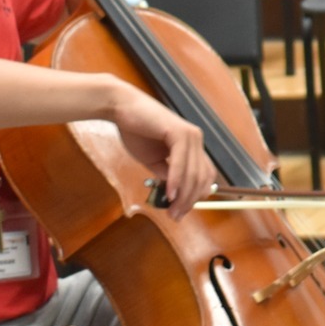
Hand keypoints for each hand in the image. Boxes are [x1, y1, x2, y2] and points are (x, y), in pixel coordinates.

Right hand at [107, 85, 218, 219]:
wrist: (121, 108)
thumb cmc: (136, 131)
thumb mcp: (154, 160)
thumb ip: (166, 174)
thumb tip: (174, 194)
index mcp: (192, 146)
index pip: (203, 177)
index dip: (194, 197)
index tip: (180, 211)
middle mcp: (196, 140)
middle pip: (201, 178)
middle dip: (189, 201)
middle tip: (175, 216)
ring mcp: (191, 135)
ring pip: (193, 173)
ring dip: (183, 195)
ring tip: (171, 209)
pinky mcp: (180, 132)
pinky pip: (181, 162)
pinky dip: (176, 180)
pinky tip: (169, 194)